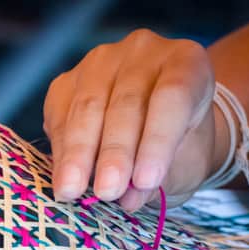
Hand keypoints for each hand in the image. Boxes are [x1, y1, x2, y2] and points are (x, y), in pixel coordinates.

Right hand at [44, 29, 222, 210]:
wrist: (158, 128)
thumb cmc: (180, 145)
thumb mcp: (184, 164)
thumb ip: (161, 179)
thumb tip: (128, 197)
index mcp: (188, 63)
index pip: (172, 96)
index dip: (158, 141)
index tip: (146, 181)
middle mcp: (144, 51)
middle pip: (126, 102)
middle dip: (115, 152)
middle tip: (107, 190)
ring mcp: (103, 61)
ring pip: (88, 106)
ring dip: (79, 153)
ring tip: (73, 189)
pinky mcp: (69, 79)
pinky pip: (60, 112)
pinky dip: (61, 148)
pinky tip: (63, 175)